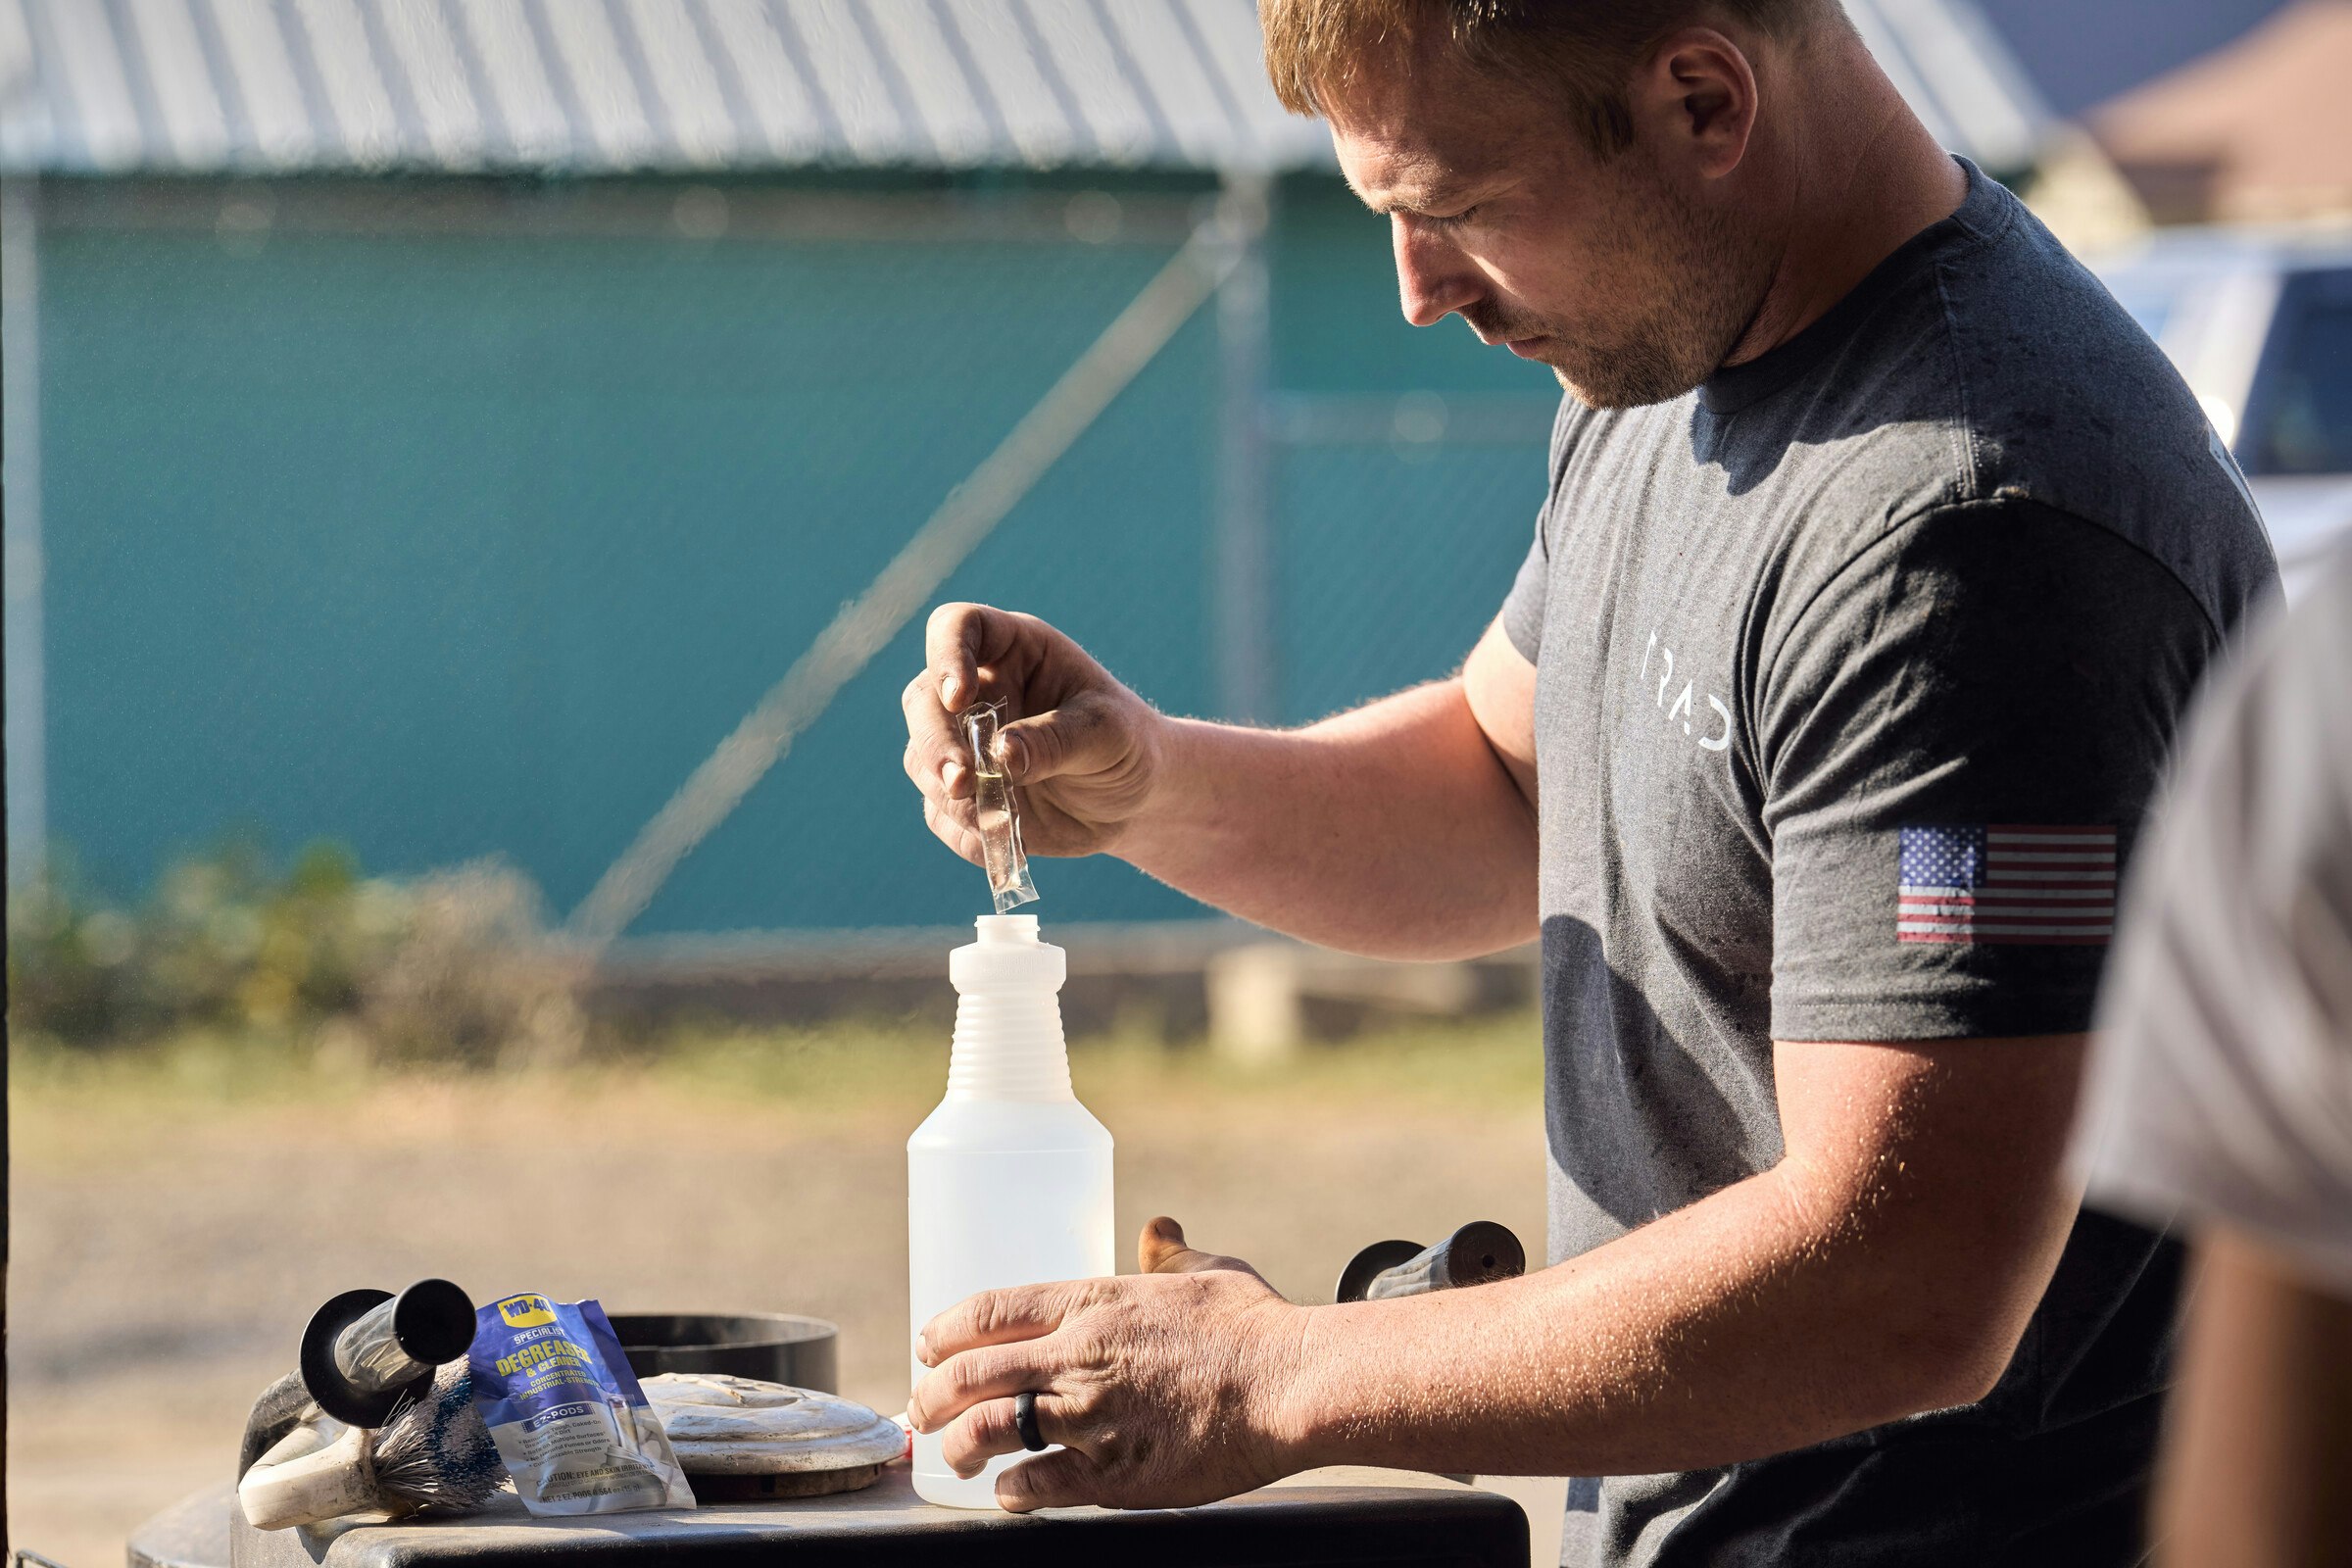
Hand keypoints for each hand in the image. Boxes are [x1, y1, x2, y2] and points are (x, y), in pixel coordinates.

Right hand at [901, 603, 1166, 862]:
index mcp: (1014, 653)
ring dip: (948, 793)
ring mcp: (964, 744)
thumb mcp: (1109, 734)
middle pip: (922, 700)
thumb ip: (1057, 739)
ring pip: (921, 760)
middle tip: (961, 782)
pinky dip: (965, 830)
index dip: (947, 656)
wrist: (1134, 797)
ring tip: (998, 815)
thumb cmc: (1126, 744)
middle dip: (935, 743)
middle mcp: (977, 692)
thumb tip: (1001, 755)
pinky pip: (940, 814)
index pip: (957, 628)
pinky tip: (1003, 836)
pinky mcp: (963, 795)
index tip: (959, 697)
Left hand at [908, 1218, 1310, 1510]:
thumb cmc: (1254, 1326)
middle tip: (919, 1409)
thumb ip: (1170, 1252)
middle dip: (931, 1393)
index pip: (989, 1310)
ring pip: (988, 1430)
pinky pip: (1037, 1486)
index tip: (928, 1343)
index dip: (946, 1329)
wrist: (1290, 1385)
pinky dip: (1013, 1492)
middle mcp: (1076, 1356)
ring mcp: (1089, 1417)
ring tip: (953, 1456)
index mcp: (1092, 1303)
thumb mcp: (1208, 1271)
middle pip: (969, 1373)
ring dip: (958, 1445)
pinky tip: (1009, 1494)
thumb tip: (1158, 1227)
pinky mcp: (1111, 1474)